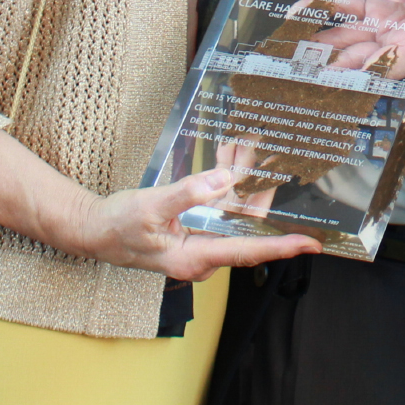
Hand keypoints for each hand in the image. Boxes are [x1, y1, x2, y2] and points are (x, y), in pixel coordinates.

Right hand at [84, 168, 320, 280]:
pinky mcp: (195, 233)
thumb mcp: (151, 207)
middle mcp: (204, 256)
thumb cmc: (118, 228)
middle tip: (277, 158)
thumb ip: (188, 193)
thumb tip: (223, 180)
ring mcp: (201, 244)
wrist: (95, 232)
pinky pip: (220, 209)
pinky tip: (230, 159)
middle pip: (246, 226)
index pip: (247, 252)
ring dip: (243, 182)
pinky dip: (227, 184)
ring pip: (234, 214)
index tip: (310, 244)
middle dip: (262, 191)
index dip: (281, 248)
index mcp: (195, 258)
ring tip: (251, 146)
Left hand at [290, 0, 404, 79]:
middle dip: (326, 59)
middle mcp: (399, 40)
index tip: (332, 76)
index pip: (384, 63)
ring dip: (320, 30)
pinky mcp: (383, 7)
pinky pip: (353, 3)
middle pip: (357, 53)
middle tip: (298, 62)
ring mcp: (389, 24)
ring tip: (293, 25)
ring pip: (349, 30)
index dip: (357, 71)